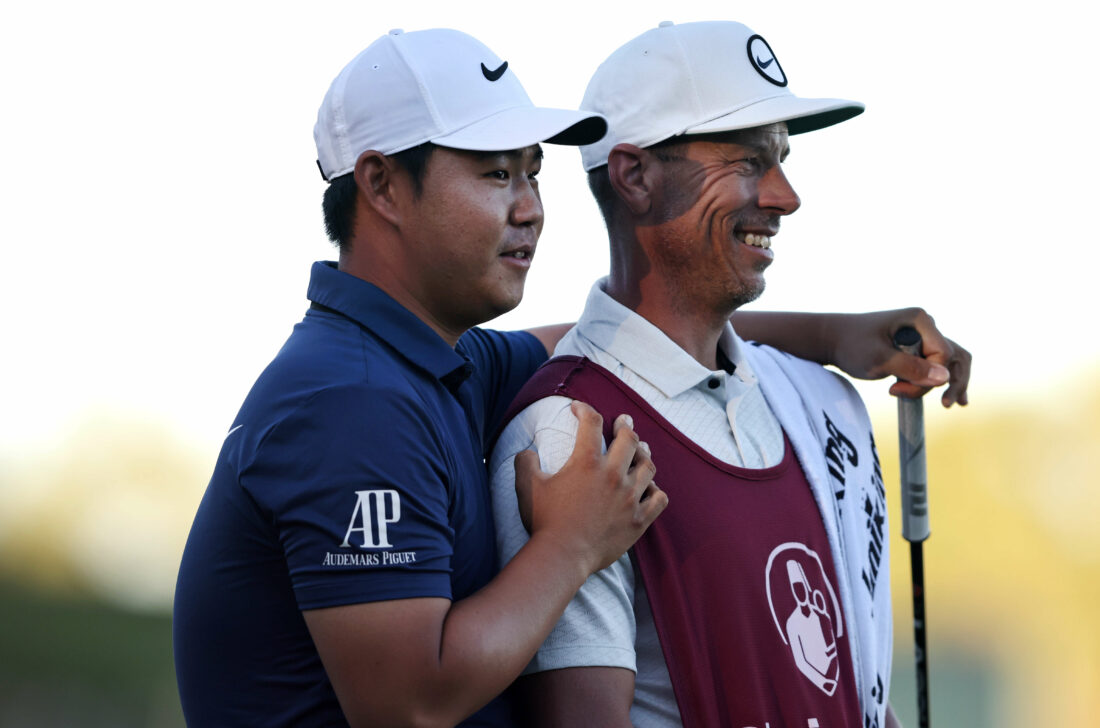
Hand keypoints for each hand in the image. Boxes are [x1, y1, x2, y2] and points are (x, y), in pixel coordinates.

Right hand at [514, 401, 666, 574]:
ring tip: (641, 450)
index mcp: (586, 462)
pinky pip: (659, 498)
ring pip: (648, 466)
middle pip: (629, 439)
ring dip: (644, 454)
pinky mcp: (639, 520)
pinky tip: (651, 488)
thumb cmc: (544, 521)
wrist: (562, 557)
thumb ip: (525, 462)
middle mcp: (613, 475)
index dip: (584, 409)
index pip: (591, 422)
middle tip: (622, 421)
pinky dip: (656, 490)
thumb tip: (526, 452)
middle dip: (625, 425)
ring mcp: (630, 498)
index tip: (578, 408)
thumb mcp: (527, 486)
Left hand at [829, 307, 971, 407]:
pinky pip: (939, 362)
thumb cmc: (851, 346)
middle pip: (954, 357)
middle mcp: (925, 325)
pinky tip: (957, 400)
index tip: (895, 390)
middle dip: (950, 382)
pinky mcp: (915, 346)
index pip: (943, 355)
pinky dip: (946, 379)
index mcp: (920, 320)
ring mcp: (921, 335)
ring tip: (956, 404)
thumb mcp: (878, 360)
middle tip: (944, 406)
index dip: (926, 379)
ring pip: (951, 360)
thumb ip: (911, 368)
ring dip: (954, 382)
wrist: (830, 340)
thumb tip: (945, 377)